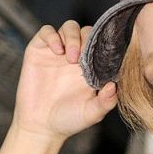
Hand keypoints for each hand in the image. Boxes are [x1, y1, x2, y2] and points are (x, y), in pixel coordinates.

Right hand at [11, 19, 118, 141]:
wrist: (41, 126)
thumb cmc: (69, 120)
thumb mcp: (92, 114)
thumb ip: (106, 102)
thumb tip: (113, 85)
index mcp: (91, 69)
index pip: (101, 46)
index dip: (104, 46)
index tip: (105, 55)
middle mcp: (76, 57)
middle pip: (87, 32)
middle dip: (88, 40)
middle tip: (83, 59)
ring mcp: (58, 52)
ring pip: (69, 27)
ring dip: (73, 37)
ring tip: (71, 57)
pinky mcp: (39, 50)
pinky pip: (47, 32)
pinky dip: (53, 36)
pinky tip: (57, 51)